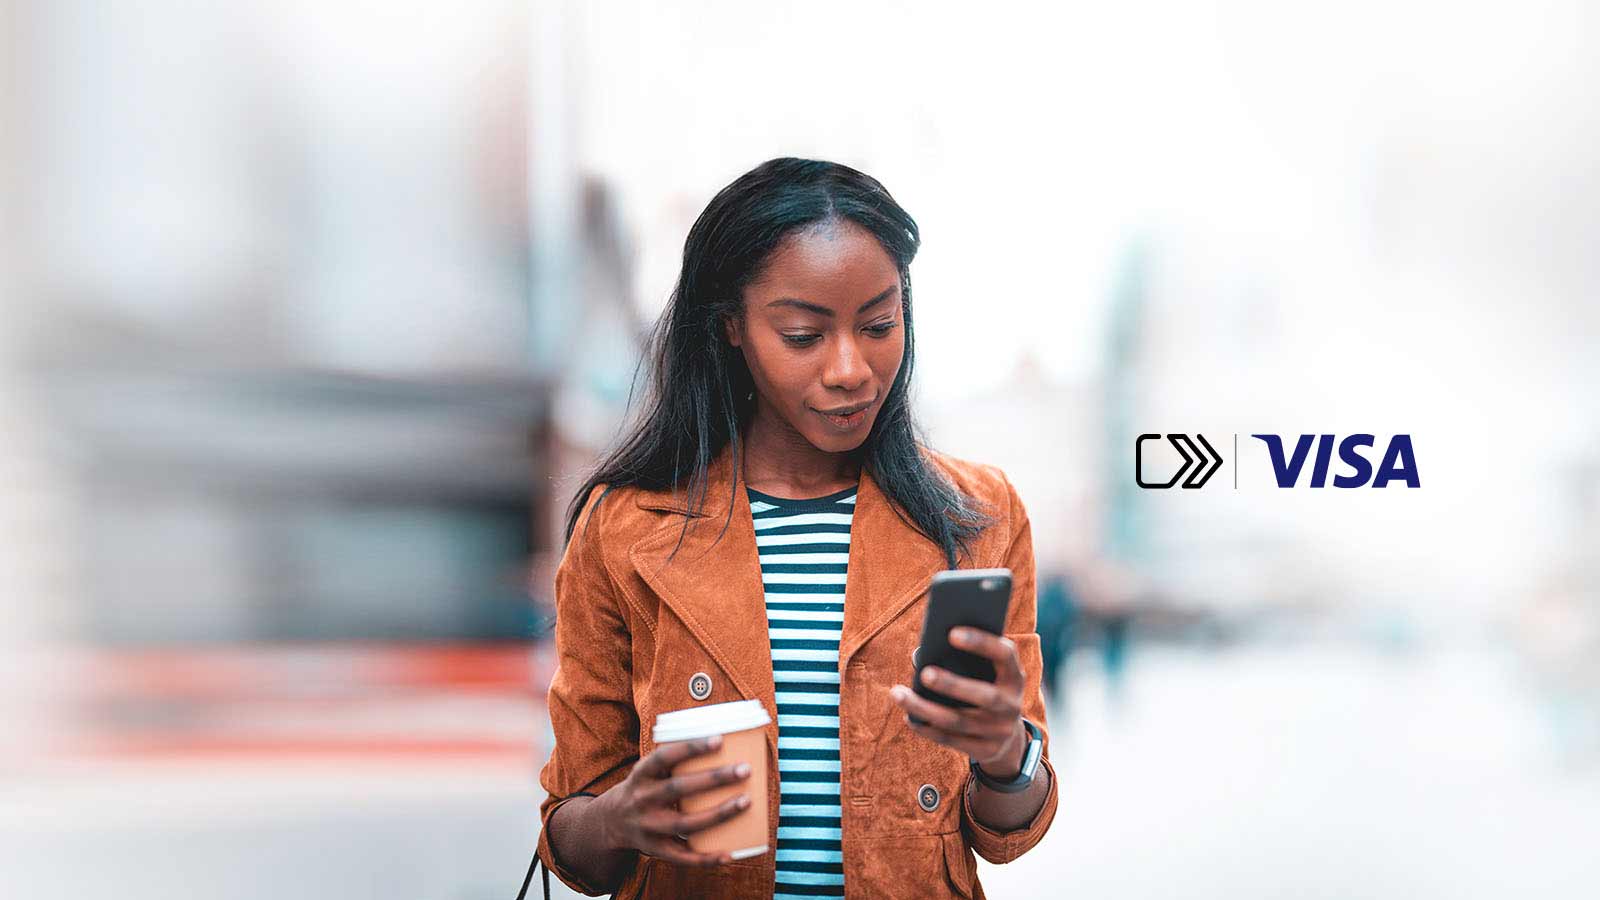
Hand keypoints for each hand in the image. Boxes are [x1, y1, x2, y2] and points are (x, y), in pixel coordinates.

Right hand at [594, 735, 753, 866]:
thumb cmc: (647, 787)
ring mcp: (649, 827)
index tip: (719, 740)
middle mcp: (642, 800)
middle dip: (713, 779)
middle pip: (678, 788)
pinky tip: (730, 853)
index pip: (663, 757)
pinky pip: (683, 857)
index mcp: (641, 775)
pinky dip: (706, 858)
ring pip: (685, 823)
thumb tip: (725, 742)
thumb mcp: (650, 770)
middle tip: (744, 769)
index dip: (690, 748)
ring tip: (745, 801)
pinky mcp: (656, 850)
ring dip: (717, 814)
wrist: (612, 822)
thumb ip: (676, 759)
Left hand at [890, 627, 1026, 777]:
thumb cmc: (985, 689)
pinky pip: (951, 740)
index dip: (982, 643)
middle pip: (984, 696)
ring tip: (898, 694)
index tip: (952, 633)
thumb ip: (965, 662)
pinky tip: (909, 716)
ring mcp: (1000, 731)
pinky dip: (927, 728)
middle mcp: (1011, 705)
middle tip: (925, 673)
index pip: (1005, 655)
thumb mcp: (987, 675)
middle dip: (953, 684)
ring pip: (958, 721)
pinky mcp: (986, 750)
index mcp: (1014, 677)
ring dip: (924, 708)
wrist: (1007, 738)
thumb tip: (922, 656)